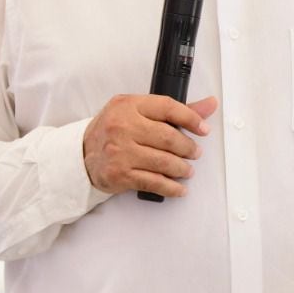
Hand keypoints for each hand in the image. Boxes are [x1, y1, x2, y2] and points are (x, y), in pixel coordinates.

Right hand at [82, 94, 216, 197]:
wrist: (82, 154)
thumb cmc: (115, 130)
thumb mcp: (138, 111)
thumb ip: (175, 110)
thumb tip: (210, 104)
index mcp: (129, 105)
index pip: (168, 107)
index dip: (191, 118)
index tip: (204, 129)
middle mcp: (122, 126)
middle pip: (169, 138)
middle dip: (188, 148)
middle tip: (195, 153)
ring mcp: (120, 152)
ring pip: (164, 162)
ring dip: (182, 168)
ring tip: (187, 170)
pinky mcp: (119, 174)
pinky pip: (153, 182)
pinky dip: (171, 187)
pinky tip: (179, 188)